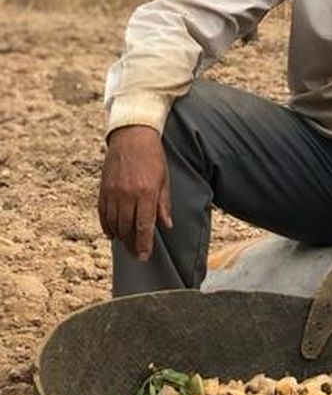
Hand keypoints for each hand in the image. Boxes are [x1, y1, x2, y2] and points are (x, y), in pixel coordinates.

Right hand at [98, 125, 171, 260]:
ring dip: (120, 237)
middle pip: (127, 228)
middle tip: (136, 255)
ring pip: (114, 223)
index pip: (144, 225)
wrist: (132, 138)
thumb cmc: (153, 158)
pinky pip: (103, 214)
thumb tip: (166, 226)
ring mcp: (113, 193)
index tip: (143, 256)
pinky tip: (112, 233)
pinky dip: (107, 226)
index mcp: (146, 193)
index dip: (143, 243)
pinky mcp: (103, 190)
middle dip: (131, 244)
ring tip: (126, 245)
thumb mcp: (164, 179)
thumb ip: (164, 204)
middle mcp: (128, 195)